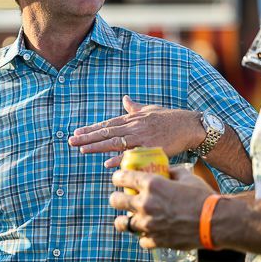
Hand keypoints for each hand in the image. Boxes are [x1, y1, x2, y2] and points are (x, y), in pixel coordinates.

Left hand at [69, 96, 203, 167]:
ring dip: (97, 146)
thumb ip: (135, 107)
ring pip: (115, 141)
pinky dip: (120, 158)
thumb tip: (125, 98)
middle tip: (71, 141)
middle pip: (107, 132)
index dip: (91, 129)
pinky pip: (132, 154)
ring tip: (81, 149)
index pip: (107, 125)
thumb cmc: (170, 118)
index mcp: (132, 119)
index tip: (76, 133)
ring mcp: (142, 137)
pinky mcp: (152, 147)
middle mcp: (134, 126)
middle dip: (88, 137)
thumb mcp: (150, 110)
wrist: (190, 126)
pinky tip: (107, 163)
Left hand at [110, 165, 212, 249]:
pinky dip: (143, 236)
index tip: (117, 179)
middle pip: (116, 201)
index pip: (122, 177)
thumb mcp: (186, 176)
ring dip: (123, 220)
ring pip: (123, 224)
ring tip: (125, 219)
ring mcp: (149, 224)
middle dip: (116, 198)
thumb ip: (171, 172)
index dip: (117, 177)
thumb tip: (165, 172)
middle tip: (119, 199)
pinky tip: (147, 233)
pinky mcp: (156, 240)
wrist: (215, 221)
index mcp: (152, 184)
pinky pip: (141, 239)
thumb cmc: (203, 195)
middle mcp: (145, 204)